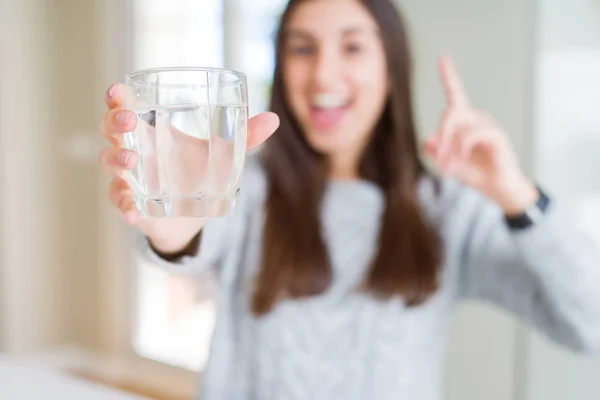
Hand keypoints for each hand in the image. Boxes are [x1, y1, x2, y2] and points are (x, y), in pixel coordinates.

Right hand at [99, 83, 279, 252]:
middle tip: (129, 122)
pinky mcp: (132, 204)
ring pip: (110, 164)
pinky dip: (125, 207)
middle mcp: (135, 151)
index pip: (126, 108)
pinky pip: (121, 203)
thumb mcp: (223, 155)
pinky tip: (133, 212)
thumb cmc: (199, 175)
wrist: (193, 217)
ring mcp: (129, 178)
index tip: (118, 90)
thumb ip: (244, 138)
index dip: (117, 98)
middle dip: (115, 123)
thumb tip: (273, 119)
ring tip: (131, 161)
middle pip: (111, 130)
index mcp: (152, 132)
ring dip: (117, 160)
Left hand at [424, 56, 537, 214]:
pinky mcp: (497, 135)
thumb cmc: (475, 173)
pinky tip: (462, 159)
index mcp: (464, 122)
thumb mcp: (448, 163)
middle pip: (450, 113)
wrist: (498, 189)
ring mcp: (488, 125)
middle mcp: (476, 118)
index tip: (443, 57)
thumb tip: (428, 139)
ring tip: (449, 166)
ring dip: (450, 147)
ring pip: (460, 126)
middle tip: (440, 157)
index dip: (449, 76)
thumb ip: (436, 151)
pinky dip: (462, 147)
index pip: (456, 94)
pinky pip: (472, 134)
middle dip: (442, 135)